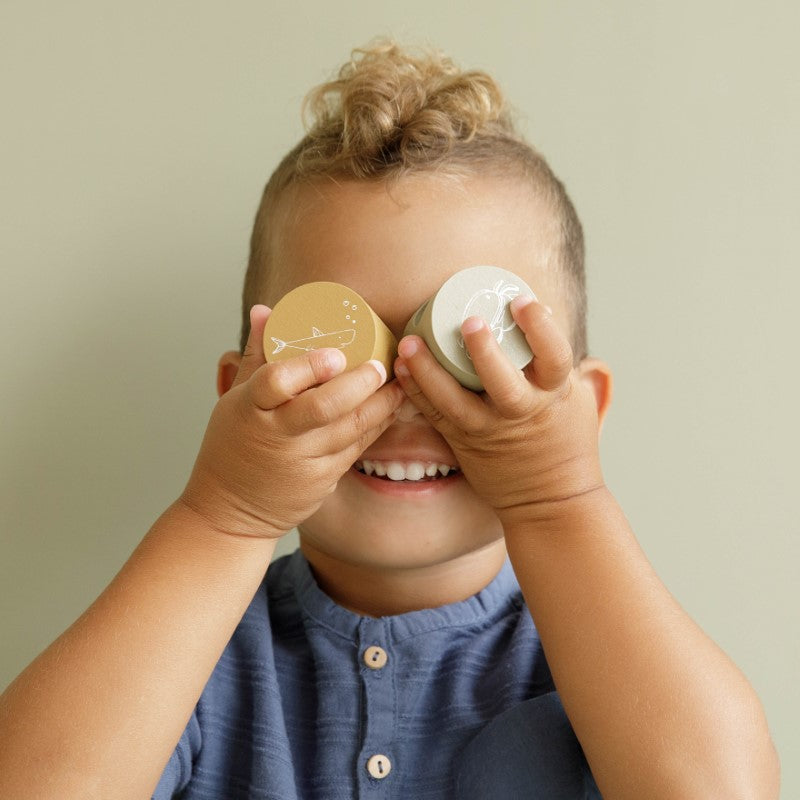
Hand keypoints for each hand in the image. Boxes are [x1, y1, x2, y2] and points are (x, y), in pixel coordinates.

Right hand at [180, 305, 404, 537]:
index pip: (275, 381)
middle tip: (380, 366)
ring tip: (398, 383)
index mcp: (250, 408)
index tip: (335, 354)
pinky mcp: (322, 480)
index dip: (308, 367)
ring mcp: (302, 460)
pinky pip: (356, 448)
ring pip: (349, 428)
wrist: (230, 510)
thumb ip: (256, 355)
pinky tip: (390, 409)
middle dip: (359, 384)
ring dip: (380, 405)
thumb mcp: (235, 399)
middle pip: (323, 406)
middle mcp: (277, 434)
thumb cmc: (232, 446)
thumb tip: (266, 310)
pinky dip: (376, 427)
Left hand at [394, 296, 603, 525]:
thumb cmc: (568, 444)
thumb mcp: (580, 401)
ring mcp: (489, 430)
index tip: (523, 301)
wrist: (551, 502)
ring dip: (429, 372)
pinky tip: (401, 368)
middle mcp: (521, 413)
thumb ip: (566, 364)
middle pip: (503, 383)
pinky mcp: (464, 443)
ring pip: (455, 402)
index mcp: (555, 396)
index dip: (540, 328)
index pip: (554, 357)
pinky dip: (417, 391)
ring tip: (410, 343)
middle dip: (484, 353)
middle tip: (468, 322)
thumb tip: (551, 318)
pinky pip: (436, 415)